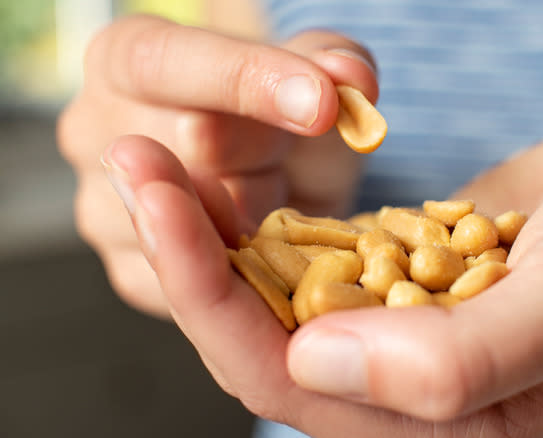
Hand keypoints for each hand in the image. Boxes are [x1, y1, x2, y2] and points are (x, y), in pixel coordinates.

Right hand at [57, 15, 377, 317]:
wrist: (270, 171)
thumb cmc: (280, 110)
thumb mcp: (313, 71)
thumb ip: (334, 64)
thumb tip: (353, 81)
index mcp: (125, 60)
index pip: (159, 63)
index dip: (241, 81)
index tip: (320, 105)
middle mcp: (97, 134)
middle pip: (172, 151)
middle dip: (259, 158)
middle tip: (321, 152)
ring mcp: (106, 211)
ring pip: (186, 230)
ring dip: (258, 222)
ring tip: (298, 197)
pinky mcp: (134, 274)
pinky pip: (197, 286)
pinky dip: (252, 273)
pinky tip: (284, 249)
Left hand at [96, 132, 542, 436]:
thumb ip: (468, 358)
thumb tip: (320, 364)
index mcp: (447, 420)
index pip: (296, 382)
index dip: (215, 299)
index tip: (160, 203)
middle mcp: (408, 389)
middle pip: (263, 339)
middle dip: (189, 254)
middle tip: (134, 160)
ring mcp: (396, 332)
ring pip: (273, 297)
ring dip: (210, 228)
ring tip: (156, 156)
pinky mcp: (393, 280)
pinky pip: (306, 258)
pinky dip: (259, 216)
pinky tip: (218, 171)